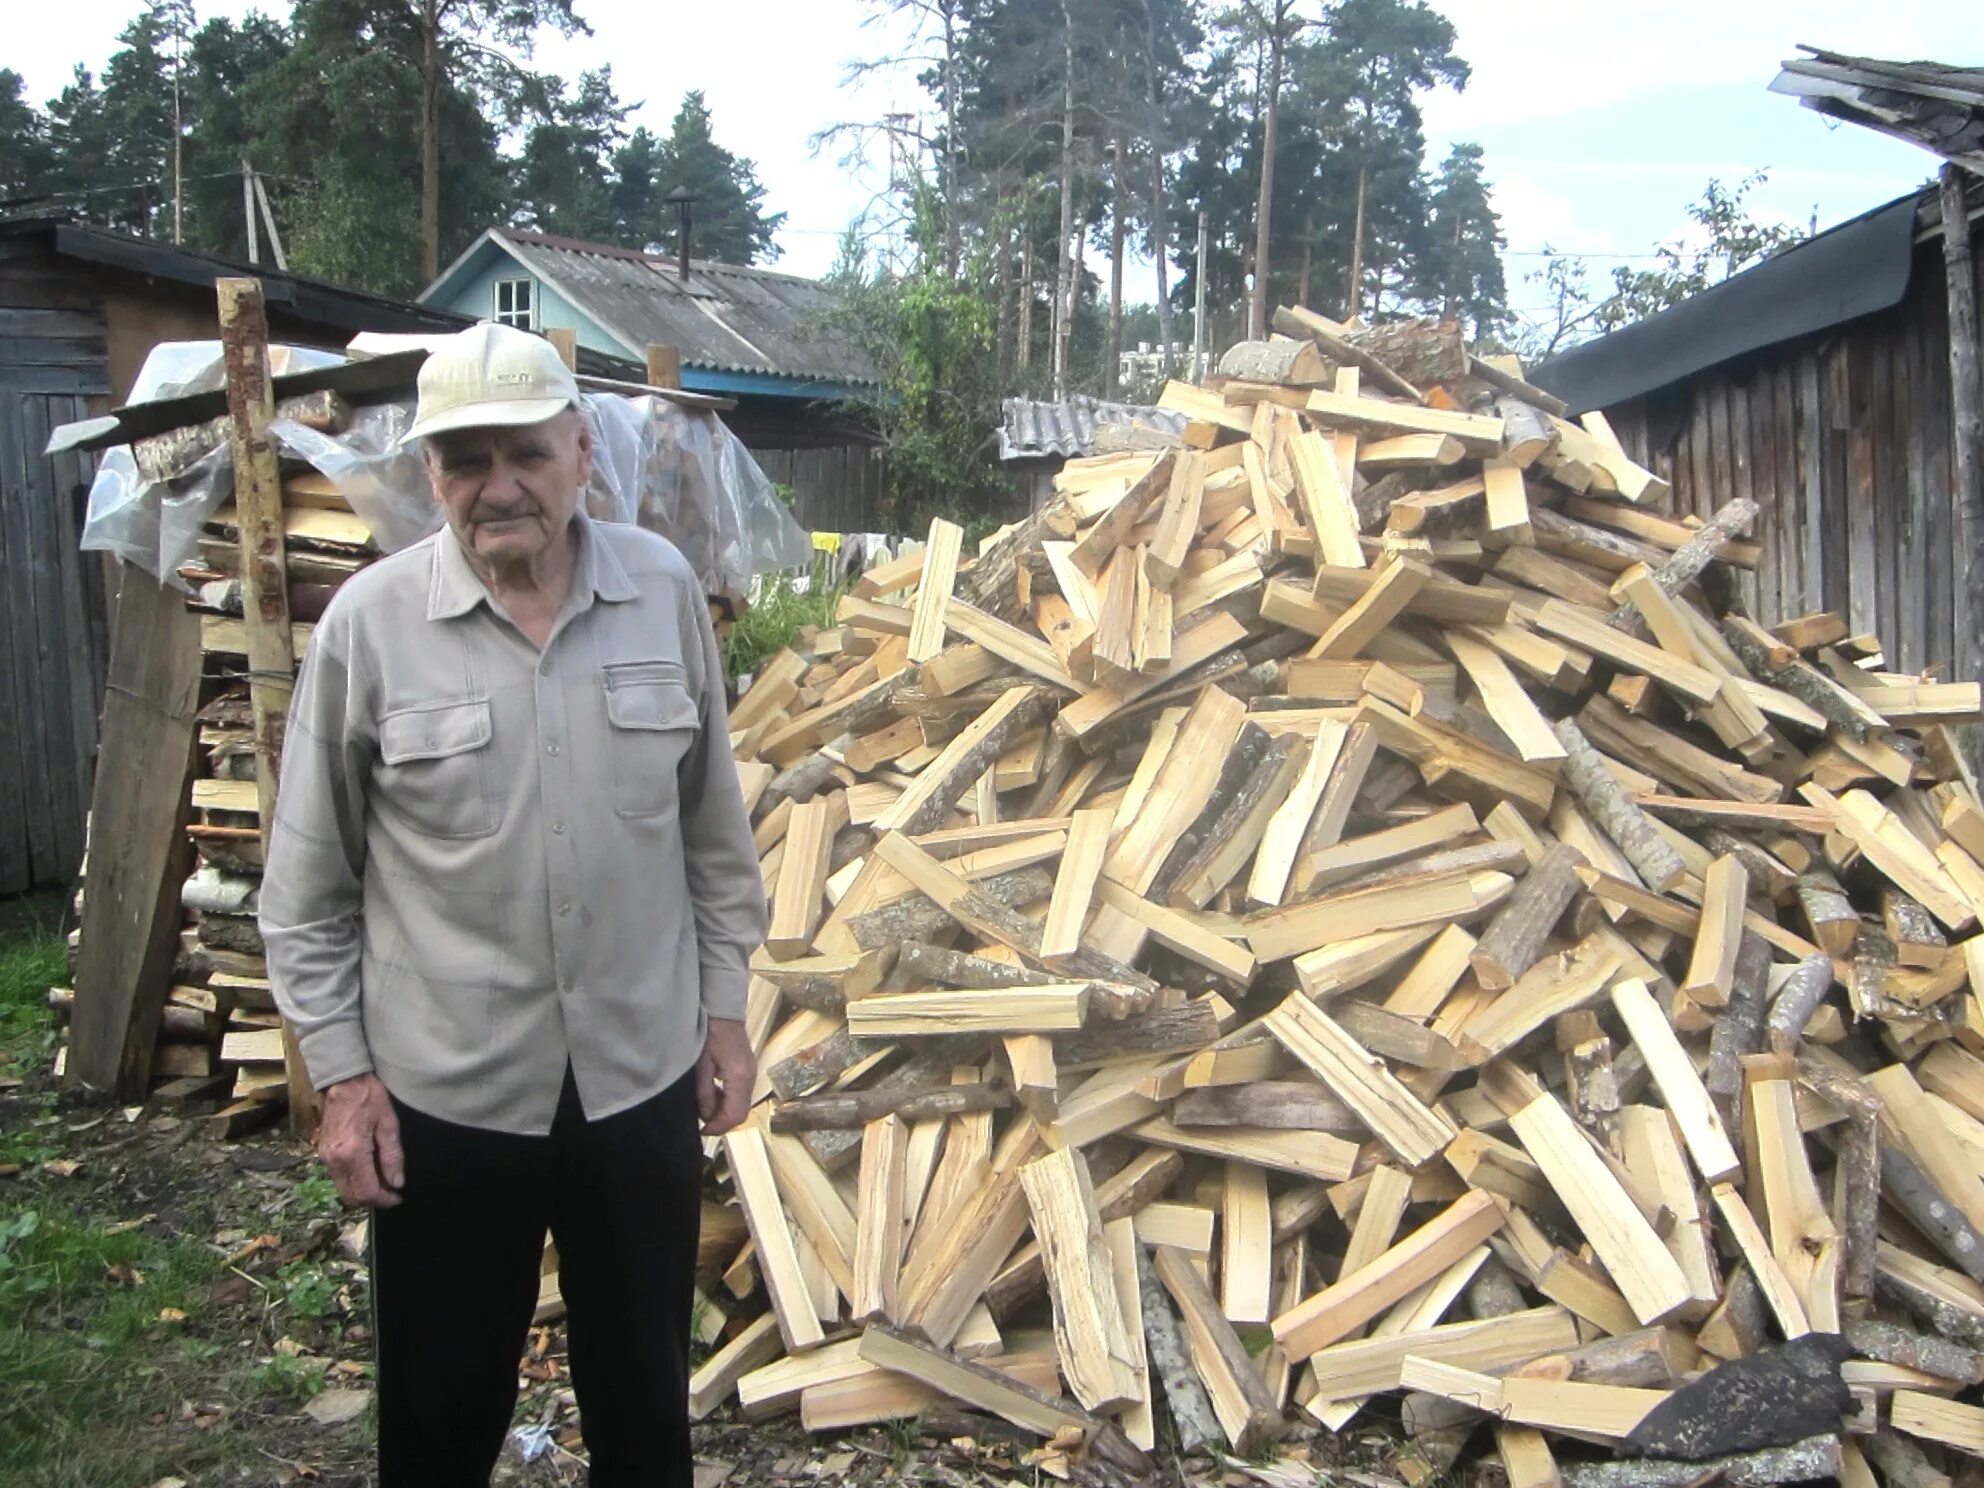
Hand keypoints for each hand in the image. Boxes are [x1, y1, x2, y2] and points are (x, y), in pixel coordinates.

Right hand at [317, 1073, 404, 1208]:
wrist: (344, 1080)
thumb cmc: (370, 1097)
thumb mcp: (389, 1124)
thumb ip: (392, 1156)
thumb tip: (396, 1183)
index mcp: (352, 1153)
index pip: (366, 1191)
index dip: (384, 1200)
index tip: (397, 1198)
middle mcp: (334, 1160)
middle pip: (351, 1197)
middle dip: (372, 1200)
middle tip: (391, 1192)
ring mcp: (325, 1157)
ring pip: (343, 1189)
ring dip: (362, 1192)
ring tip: (382, 1180)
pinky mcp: (322, 1152)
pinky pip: (338, 1177)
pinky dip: (354, 1181)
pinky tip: (369, 1170)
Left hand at [696, 1017, 754, 1135]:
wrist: (722, 1010)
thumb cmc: (708, 1034)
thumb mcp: (701, 1065)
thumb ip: (705, 1093)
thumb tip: (706, 1116)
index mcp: (740, 1078)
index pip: (735, 1115)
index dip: (718, 1127)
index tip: (702, 1131)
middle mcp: (750, 1078)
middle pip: (741, 1112)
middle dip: (722, 1122)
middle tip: (703, 1123)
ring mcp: (751, 1073)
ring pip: (742, 1104)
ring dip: (725, 1112)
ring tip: (705, 1109)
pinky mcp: (748, 1069)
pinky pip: (741, 1094)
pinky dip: (728, 1101)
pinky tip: (714, 1095)